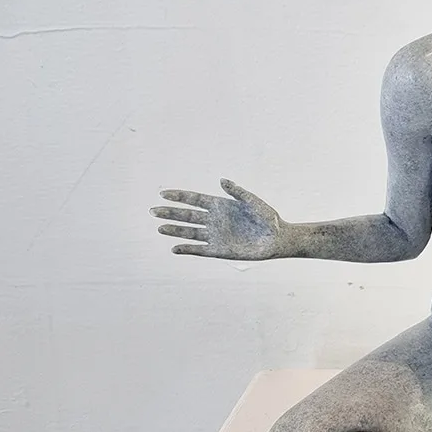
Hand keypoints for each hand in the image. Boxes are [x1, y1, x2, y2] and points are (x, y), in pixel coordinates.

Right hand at [150, 179, 289, 258]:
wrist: (278, 238)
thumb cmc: (268, 218)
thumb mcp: (253, 201)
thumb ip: (237, 191)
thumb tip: (221, 180)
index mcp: (221, 206)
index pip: (195, 200)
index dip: (179, 196)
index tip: (163, 193)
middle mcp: (215, 220)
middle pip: (188, 216)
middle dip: (170, 213)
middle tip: (153, 210)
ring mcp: (216, 235)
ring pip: (190, 232)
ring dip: (175, 230)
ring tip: (160, 228)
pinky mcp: (220, 251)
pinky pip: (200, 250)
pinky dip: (188, 249)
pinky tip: (174, 248)